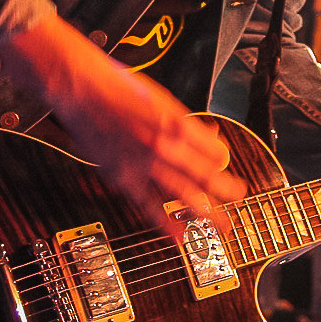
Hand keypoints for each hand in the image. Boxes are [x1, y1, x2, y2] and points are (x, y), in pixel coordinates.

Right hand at [0, 15, 245, 235]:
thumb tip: (209, 137)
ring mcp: (144, 164)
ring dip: (205, 211)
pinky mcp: (123, 177)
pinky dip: (164, 222)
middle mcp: (164, 146)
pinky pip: (148, 206)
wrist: (82, 89)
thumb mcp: (162, 98)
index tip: (226, 164)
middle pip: (206, 176)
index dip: (224, 160)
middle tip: (238, 198)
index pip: (214, 152)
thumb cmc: (120, 87)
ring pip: (183, 194)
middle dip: (226, 191)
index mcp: (177, 123)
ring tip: (221, 225)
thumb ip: (186, 122)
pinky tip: (178, 234)